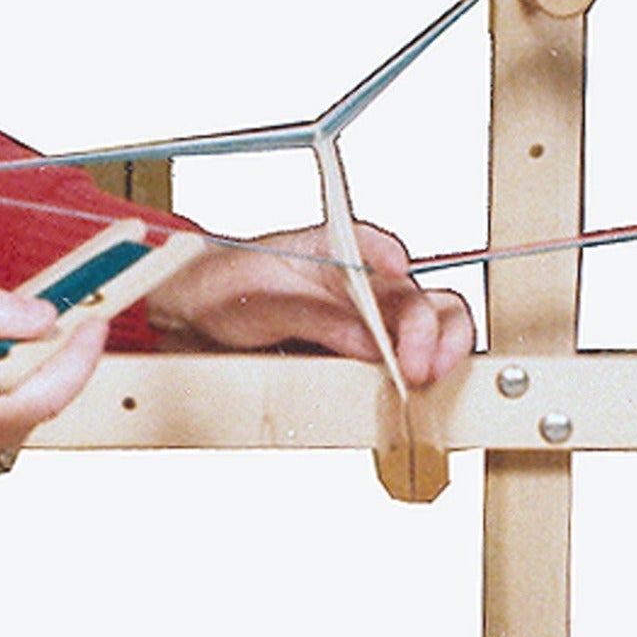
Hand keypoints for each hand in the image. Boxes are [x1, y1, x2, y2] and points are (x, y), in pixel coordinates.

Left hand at [148, 223, 472, 387]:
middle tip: (418, 365)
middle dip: (428, 328)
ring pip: (430, 324)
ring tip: (425, 379)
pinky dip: (425, 373)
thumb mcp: (259, 300)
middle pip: (416, 295)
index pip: (370, 245)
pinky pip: (409, 360)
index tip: (395, 271)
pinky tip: (420, 392)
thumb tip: (365, 341)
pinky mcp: (366, 355)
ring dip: (440, 351)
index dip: (388, 257)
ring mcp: (368, 321)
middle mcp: (359, 284)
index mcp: (331, 249)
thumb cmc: (223, 293)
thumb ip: (314, 317)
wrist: (196, 323)